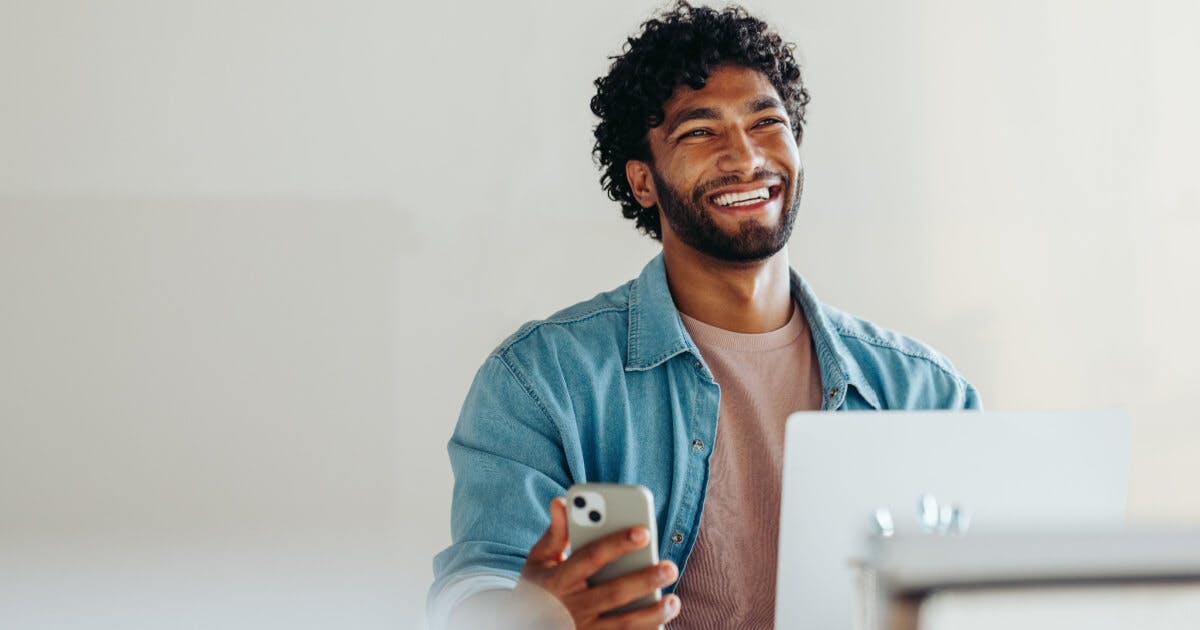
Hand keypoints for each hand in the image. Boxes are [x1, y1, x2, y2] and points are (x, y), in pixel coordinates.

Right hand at [518, 496, 680, 628]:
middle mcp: (570, 607)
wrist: (519, 627)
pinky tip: (661, 623)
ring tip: (673, 601)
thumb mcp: (538, 561)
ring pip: (622, 625)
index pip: (591, 557)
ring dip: (651, 614)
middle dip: (644, 580)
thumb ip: (555, 534)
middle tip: (670, 567)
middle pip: (613, 593)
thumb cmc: (536, 589)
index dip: (617, 543)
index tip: (644, 531)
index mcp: (558, 579)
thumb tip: (561, 502)